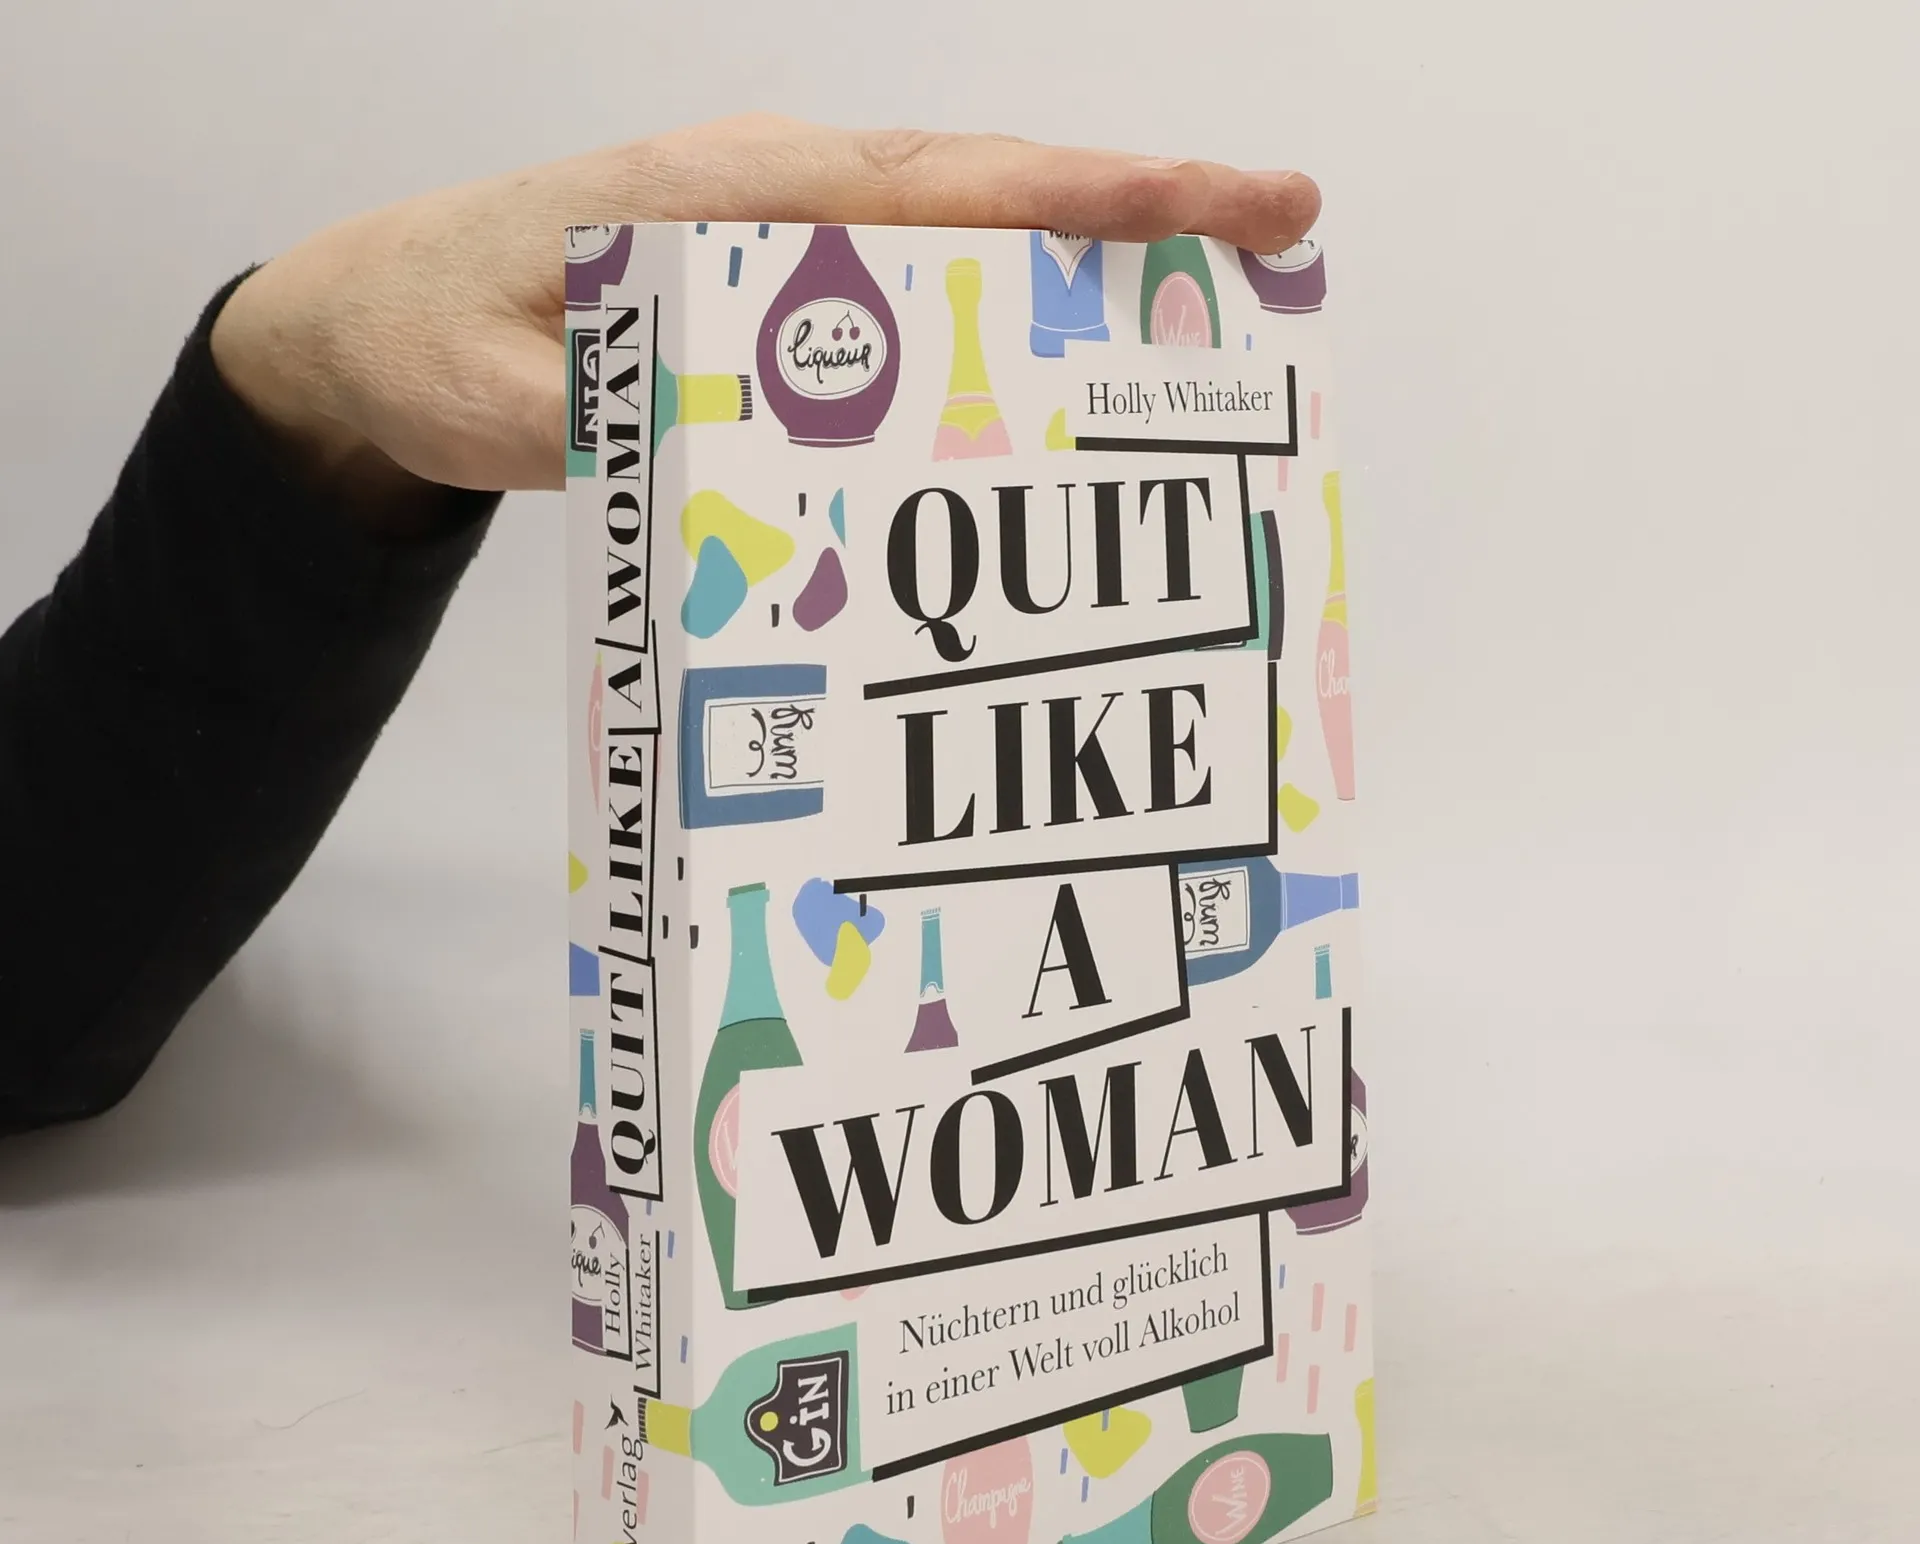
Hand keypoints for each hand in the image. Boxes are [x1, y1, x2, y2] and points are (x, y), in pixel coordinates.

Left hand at [211, 115, 1319, 524]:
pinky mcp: (777, 282)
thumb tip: (758, 455)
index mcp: (719, 198)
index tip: (1213, 207)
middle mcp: (773, 193)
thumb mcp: (506, 397)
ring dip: (1088, 260)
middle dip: (1137, 211)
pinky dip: (1005, 304)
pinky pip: (915, 281)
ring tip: (1217, 301)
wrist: (378, 318)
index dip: (1080, 200)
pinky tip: (1067, 352)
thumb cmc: (439, 338)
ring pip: (964, 230)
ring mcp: (781, 232)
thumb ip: (626, 420)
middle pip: (985, 188)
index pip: (933, 187)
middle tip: (1282, 232)